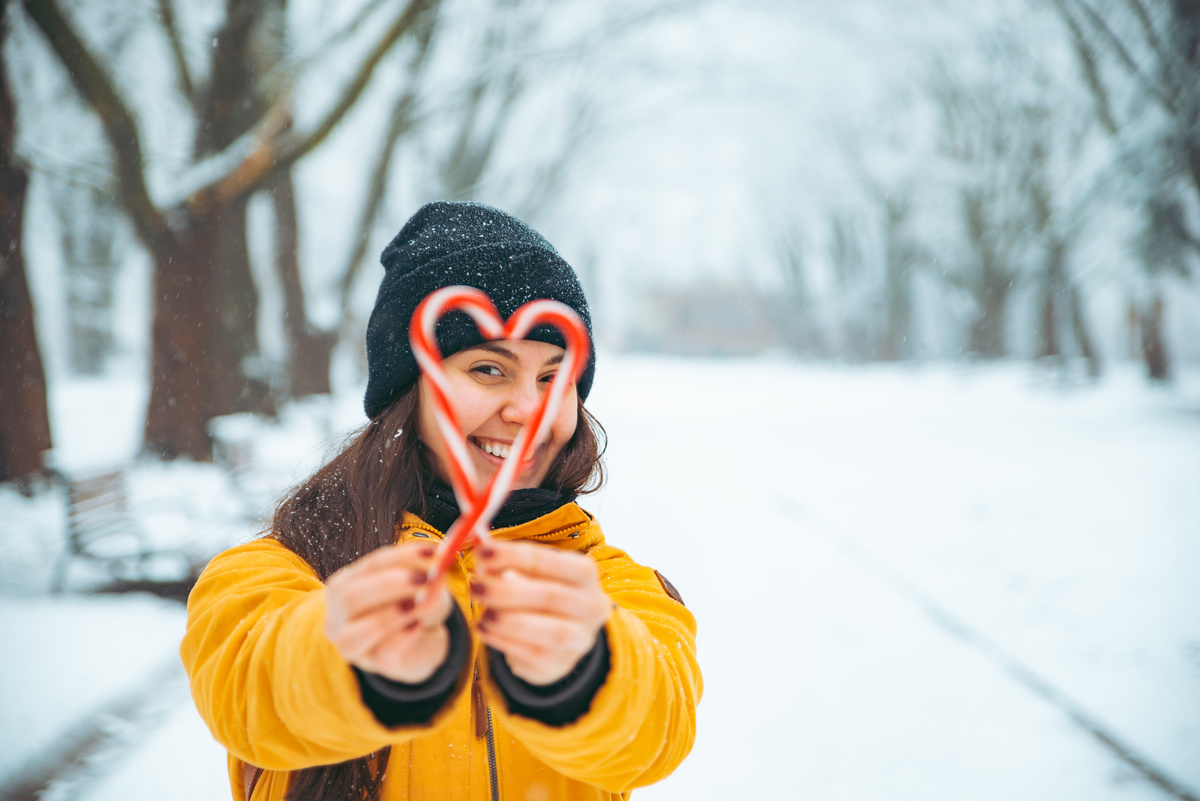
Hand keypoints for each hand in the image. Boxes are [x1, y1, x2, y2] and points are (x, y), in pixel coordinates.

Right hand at [323, 542, 452, 683]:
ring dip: (392, 615)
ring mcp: (351, 644)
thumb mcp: (426, 584)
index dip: (402, 556)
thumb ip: (430, 575)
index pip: (370, 565)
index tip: (432, 552)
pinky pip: (384, 652)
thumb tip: (437, 564)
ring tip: (423, 603)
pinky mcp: (375, 663)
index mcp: (346, 584)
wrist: (421, 642)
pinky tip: (419, 626)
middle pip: (349, 597)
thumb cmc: (415, 605)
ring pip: (355, 634)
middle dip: (388, 585)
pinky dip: (404, 637)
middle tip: (424, 579)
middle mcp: (339, 615)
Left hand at [471, 541, 611, 685]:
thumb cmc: (538, 591)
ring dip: (510, 622)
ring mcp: (581, 639)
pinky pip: (535, 656)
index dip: (513, 556)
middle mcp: (592, 606)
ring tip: (481, 614)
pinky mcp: (562, 665)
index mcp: (585, 573)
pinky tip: (484, 629)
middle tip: (476, 586)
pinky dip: (504, 642)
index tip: (482, 553)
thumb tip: (479, 550)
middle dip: (507, 591)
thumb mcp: (527, 572)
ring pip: (552, 632)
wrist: (558, 633)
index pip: (550, 561)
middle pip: (552, 596)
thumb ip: (503, 562)